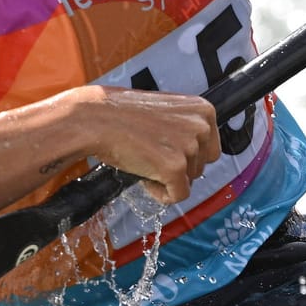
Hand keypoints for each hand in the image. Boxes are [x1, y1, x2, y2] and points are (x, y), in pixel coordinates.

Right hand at [59, 84, 221, 203]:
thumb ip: (186, 127)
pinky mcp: (175, 167)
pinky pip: (178, 195)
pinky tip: (143, 177)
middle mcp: (202, 126)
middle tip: (151, 154)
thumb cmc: (123, 115)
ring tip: (143, 159)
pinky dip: (161, 194)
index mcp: (204, 109)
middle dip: (178, 167)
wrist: (95, 119)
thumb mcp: (166, 111)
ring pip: (189, 181)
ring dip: (166, 178)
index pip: (211, 148)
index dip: (187, 156)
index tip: (165, 149)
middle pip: (201, 166)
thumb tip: (197, 151)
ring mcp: (190, 147)